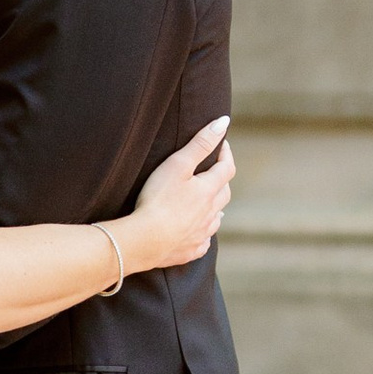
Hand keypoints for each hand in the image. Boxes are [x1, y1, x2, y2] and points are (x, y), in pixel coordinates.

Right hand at [127, 115, 234, 271]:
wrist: (146, 240)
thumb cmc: (158, 198)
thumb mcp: (177, 164)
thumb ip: (200, 143)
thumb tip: (223, 122)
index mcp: (209, 190)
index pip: (227, 167)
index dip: (225, 154)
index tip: (221, 145)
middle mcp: (211, 212)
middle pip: (224, 193)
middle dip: (221, 179)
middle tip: (212, 171)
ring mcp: (202, 233)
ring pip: (216, 218)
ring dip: (215, 207)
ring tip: (207, 202)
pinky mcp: (190, 250)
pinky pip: (203, 240)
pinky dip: (203, 232)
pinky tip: (197, 232)